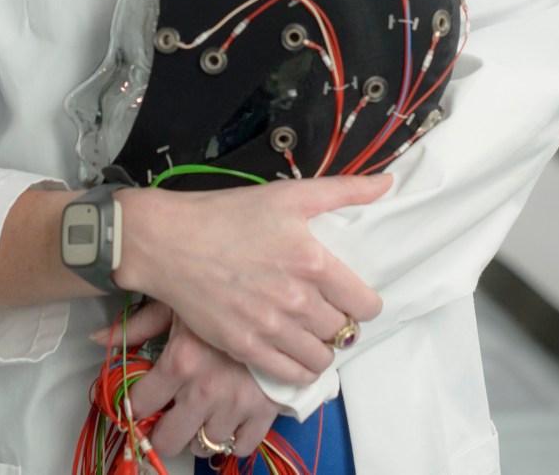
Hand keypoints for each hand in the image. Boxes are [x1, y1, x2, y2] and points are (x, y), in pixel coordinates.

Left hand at [97, 302, 280, 461]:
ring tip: (200, 414)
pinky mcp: (265, 411)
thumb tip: (96, 337)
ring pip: (204, 445)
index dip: (134, 405)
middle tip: (166, 419)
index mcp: (181, 361)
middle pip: (168, 440)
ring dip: (198, 433)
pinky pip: (241, 446)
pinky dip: (233, 439)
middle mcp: (205, 390)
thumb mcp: (179, 302)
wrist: (283, 296)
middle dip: (162, 432)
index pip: (140, 404)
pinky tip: (229, 420)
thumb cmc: (225, 295)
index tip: (139, 402)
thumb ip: (138, 324)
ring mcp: (236, 404)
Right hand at [114, 174, 390, 385]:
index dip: (364, 303)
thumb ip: (345, 190)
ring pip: (321, 358)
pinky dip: (298, 369)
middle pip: (344, 332)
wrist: (170, 241)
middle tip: (327, 313)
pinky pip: (290, 375)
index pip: (366, 304)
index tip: (352, 298)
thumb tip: (388, 183)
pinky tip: (292, 352)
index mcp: (313, 261)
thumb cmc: (228, 214)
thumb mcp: (289, 195)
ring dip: (322, 349)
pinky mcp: (244, 347)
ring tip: (311, 334)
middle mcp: (296, 299)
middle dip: (341, 324)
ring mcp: (269, 327)